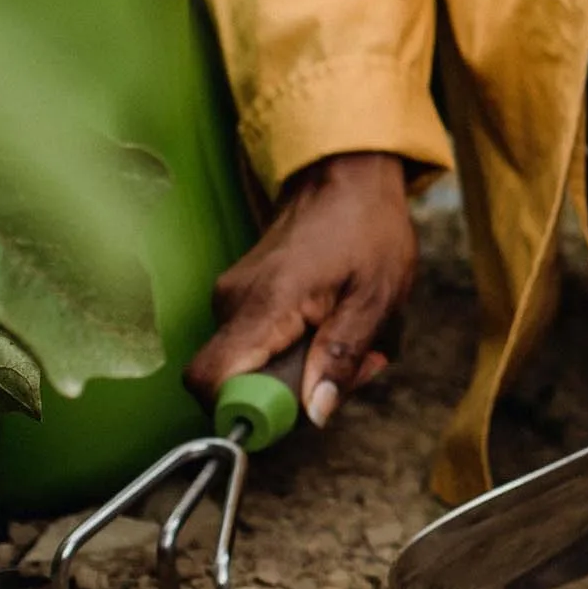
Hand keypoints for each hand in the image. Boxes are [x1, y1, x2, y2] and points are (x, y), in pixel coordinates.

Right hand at [184, 152, 415, 426]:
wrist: (346, 175)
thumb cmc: (366, 226)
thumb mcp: (375, 297)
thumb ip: (341, 357)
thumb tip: (315, 413)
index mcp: (265, 304)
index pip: (212, 380)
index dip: (246, 412)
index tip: (296, 409)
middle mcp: (234, 303)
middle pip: (238, 385)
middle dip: (295, 396)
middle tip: (352, 368)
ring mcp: (232, 299)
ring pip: (253, 368)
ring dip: (302, 371)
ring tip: (350, 340)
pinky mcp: (241, 299)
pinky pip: (258, 346)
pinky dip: (296, 350)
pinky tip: (332, 327)